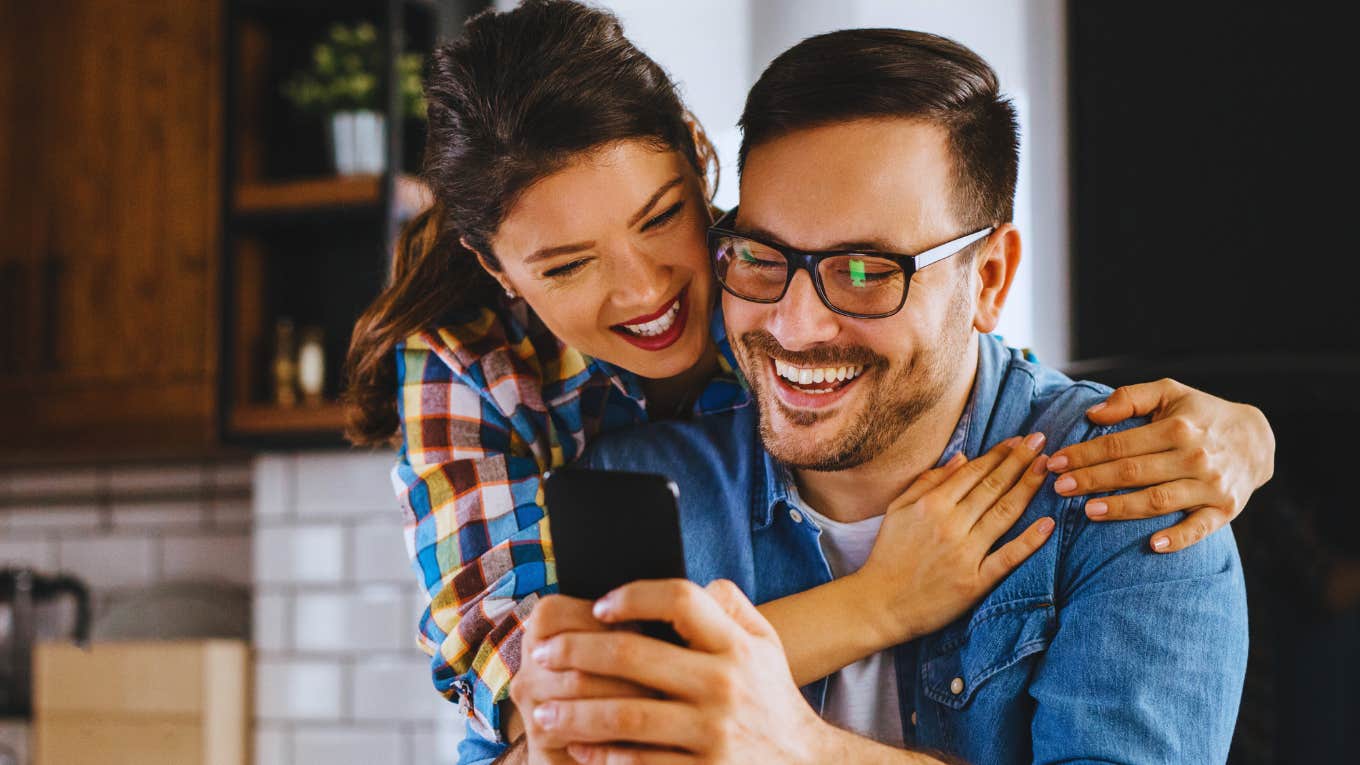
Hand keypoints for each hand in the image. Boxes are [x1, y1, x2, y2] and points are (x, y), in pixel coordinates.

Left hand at [528, 579, 830, 764]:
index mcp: (736, 646)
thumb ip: (732, 607)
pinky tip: (578, 748)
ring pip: (625, 715)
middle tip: (541, 654)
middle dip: (576, 652)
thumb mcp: (767, 645)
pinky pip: (641, 764)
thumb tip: (692, 581)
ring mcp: (715, 733)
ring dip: (574, 711)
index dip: (633, 595)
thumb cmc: (772, 700)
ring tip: (543, 708)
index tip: (597, 606)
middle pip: (633, 655)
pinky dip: (603, 756)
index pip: (680, 599)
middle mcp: (726, 684)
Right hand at [855, 433, 1055, 645]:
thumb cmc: (888, 555)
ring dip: (1028, 488)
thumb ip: (927, 482)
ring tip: (1047, 468)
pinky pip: (1007, 558)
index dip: (999, 454)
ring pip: (1004, 514)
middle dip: (1020, 461)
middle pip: (993, 487)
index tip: (1019, 440)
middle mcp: (949, 524)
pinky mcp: (974, 582)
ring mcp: (964, 553)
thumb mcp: (898, 510)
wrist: (879, 604)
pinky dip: (1029, 541)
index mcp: (930, 505)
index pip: (973, 472)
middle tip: (1041, 442)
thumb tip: (962, 458)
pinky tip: (1048, 524)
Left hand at [1045, 378, 1274, 552]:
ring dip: (1122, 508)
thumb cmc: (1200, 414)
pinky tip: (1152, 545)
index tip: (1055, 462)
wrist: (1257, 439)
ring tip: (1089, 511)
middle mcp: (1195, 457)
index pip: (1120, 444)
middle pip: (1133, 472)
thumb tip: (1093, 414)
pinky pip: (1199, 529)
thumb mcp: (1170, 392)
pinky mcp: (1225, 510)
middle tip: (1059, 488)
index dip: (1084, 454)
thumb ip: (1131, 397)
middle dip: (1092, 480)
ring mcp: (1211, 486)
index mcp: (1177, 428)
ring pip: (1159, 500)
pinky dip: (1177, 538)